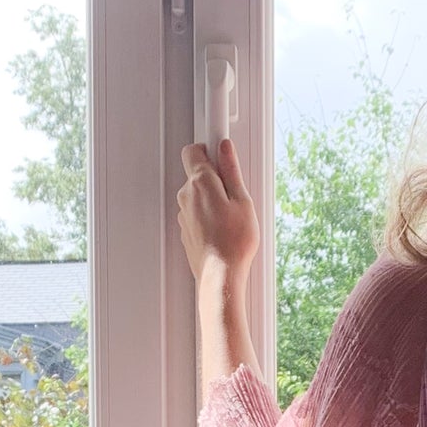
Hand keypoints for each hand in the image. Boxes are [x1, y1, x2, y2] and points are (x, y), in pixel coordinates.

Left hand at [177, 139, 259, 281]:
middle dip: (214, 177)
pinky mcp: (186, 230)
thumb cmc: (233, 243)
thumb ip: (231, 171)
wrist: (220, 277)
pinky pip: (197, 214)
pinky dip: (208, 216)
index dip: (209, 149)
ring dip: (212, 199)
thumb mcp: (242, 201)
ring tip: (231, 216)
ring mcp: (184, 215)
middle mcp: (186, 197)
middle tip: (234, 192)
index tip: (221, 151)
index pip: (193, 150)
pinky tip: (224, 229)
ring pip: (197, 196)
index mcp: (200, 183)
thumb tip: (225, 149)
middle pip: (196, 173)